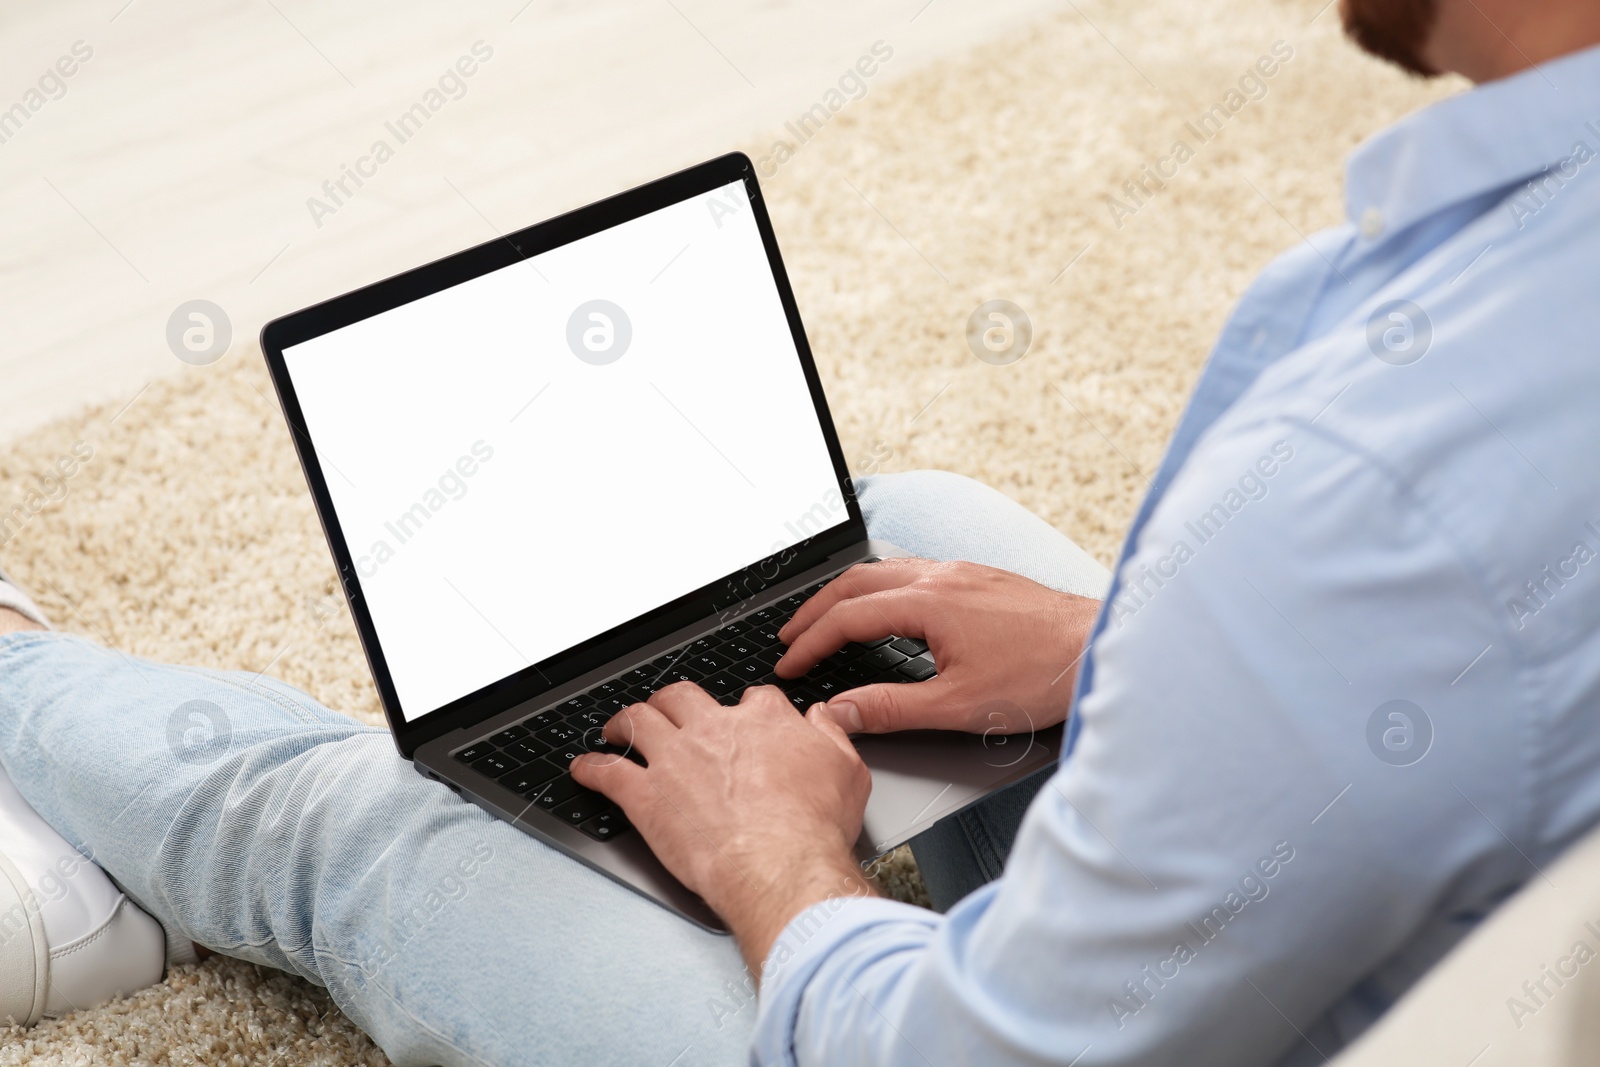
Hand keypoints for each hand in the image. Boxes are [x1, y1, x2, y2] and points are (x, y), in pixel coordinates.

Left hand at [570, 682, 875, 972]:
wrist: (779, 865)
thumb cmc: (814, 827)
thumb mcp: (848, 771)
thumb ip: (830, 736)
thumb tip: (821, 718)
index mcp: (762, 721)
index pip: (751, 699)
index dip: (744, 710)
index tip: (741, 720)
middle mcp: (713, 729)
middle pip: (682, 696)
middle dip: (670, 701)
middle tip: (666, 711)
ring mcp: (674, 759)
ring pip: (638, 721)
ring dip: (624, 722)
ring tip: (617, 728)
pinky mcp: (645, 796)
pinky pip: (607, 773)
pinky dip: (591, 769)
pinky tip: (583, 768)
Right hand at [775, 558, 1100, 735]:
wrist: (1099, 647)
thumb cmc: (1040, 675)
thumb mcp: (958, 706)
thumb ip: (891, 709)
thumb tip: (842, 712)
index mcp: (929, 601)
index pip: (848, 617)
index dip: (810, 642)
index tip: (789, 664)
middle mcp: (942, 575)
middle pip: (856, 581)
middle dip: (816, 609)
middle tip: (790, 635)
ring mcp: (962, 572)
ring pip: (885, 571)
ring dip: (848, 594)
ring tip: (827, 619)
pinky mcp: (980, 578)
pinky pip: (913, 571)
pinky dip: (881, 588)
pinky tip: (887, 608)